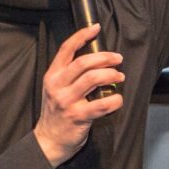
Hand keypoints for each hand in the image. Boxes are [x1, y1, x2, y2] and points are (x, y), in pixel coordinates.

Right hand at [34, 24, 123, 167]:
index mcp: (52, 76)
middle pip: (83, 63)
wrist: (49, 140)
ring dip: (111, 75)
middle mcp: (57, 86)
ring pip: (92, 79)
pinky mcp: (78, 116)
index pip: (66, 49)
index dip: (82, 36)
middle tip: (118, 59)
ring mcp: (67, 101)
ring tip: (120, 77)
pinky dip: (114, 100)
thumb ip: (69, 75)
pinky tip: (118, 99)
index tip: (95, 28)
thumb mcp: (55, 89)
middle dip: (105, 58)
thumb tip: (95, 60)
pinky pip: (101, 105)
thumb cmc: (57, 112)